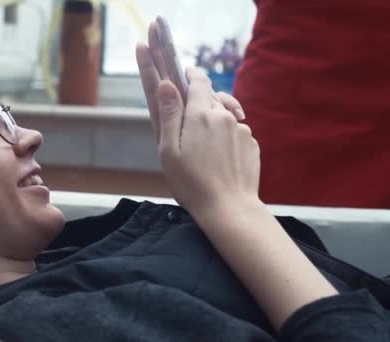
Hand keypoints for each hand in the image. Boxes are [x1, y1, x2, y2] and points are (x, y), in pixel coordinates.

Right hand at [136, 34, 259, 216]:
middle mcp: (225, 116)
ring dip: (213, 124)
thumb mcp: (169, 149)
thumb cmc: (191, 183)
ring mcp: (242, 130)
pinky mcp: (252, 145)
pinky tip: (218, 160)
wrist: (229, 209)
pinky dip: (226, 140)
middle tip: (184, 127)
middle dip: (197, 104)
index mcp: (201, 114)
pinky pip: (236, 134)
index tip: (183, 74)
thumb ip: (168, 114)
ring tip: (202, 150)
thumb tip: (165, 83)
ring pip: (224, 116)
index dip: (190, 74)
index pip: (199, 80)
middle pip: (211, 98)